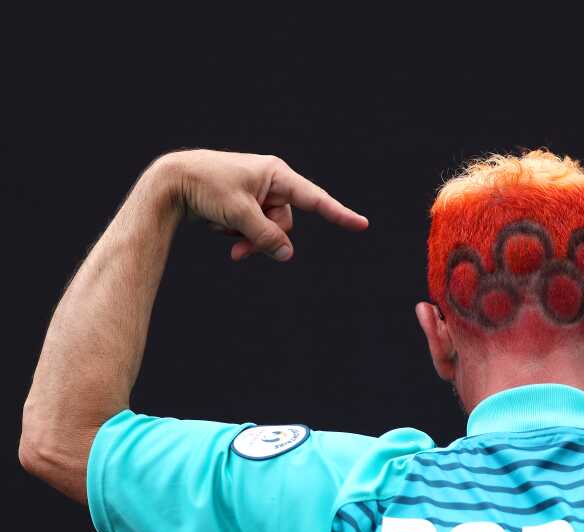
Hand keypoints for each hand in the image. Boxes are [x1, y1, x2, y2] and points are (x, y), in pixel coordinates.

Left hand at [154, 149, 369, 260]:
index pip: (315, 199)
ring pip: (268, 228)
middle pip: (285, 222)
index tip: (361, 225)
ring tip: (224, 237)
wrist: (170, 180)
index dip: (339, 214)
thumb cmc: (205, 187)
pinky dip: (238, 232)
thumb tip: (286, 254)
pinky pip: (253, 226)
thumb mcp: (239, 215)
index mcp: (276, 174)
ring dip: (249, 239)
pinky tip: (217, 225)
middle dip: (265, 238)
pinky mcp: (243, 203)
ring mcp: (257, 193)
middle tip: (240, 251)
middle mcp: (270, 181)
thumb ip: (266, 236)